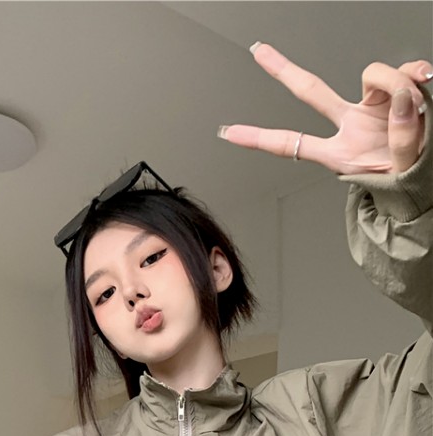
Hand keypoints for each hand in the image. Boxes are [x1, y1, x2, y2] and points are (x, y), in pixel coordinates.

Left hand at [218, 43, 431, 174]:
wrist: (427, 177)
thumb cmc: (409, 178)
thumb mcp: (403, 168)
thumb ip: (402, 135)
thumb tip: (402, 99)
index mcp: (340, 153)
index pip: (293, 143)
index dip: (260, 139)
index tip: (229, 133)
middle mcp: (351, 125)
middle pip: (312, 92)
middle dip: (284, 71)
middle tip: (258, 51)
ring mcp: (371, 107)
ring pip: (373, 76)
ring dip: (395, 84)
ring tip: (415, 106)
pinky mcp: (396, 92)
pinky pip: (403, 72)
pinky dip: (414, 75)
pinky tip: (424, 82)